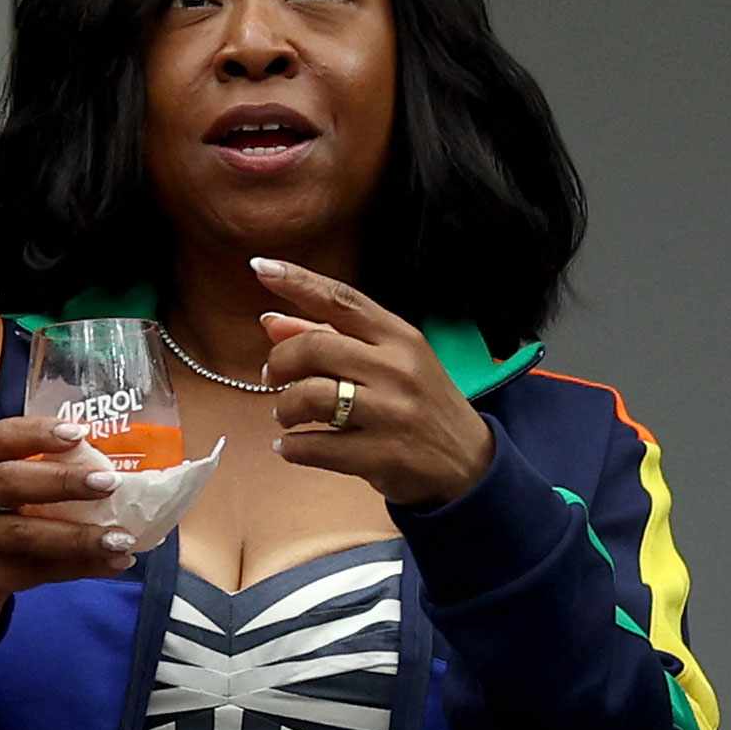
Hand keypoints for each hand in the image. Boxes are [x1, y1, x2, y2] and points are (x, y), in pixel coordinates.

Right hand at [0, 417, 136, 633]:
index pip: (2, 439)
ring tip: (121, 539)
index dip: (39, 432)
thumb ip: (42, 484)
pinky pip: (39, 571)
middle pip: (10, 482)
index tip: (80, 432)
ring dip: (79, 537)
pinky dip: (81, 568)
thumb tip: (114, 476)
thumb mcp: (1, 498)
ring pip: (26, 535)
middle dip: (62, 480)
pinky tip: (113, 563)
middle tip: (109, 483)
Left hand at [253, 258, 493, 507]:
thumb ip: (329, 339)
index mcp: (399, 337)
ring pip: (309, 397)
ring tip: (287, 415)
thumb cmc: (417, 403)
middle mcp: (397, 369)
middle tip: (273, 377)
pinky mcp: (383, 455)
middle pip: (313, 349)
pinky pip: (313, 446)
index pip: (342, 300)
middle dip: (279, 363)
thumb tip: (271, 321)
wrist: (468, 462)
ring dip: (284, 408)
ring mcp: (392, 413)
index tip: (261, 267)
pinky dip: (291, 448)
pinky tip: (292, 446)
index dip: (297, 282)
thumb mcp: (387, 362)